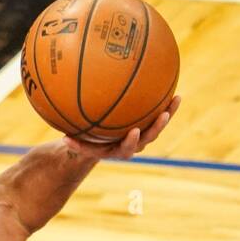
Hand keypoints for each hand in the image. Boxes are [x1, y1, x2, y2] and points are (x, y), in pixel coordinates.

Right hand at [64, 96, 180, 159]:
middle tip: (163, 116)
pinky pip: (159, 115)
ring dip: (168, 113)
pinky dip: (166, 105)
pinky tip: (173, 90)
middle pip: (149, 137)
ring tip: (176, 99)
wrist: (103, 145)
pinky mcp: (148, 126)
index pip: (127, 147)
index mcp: (120, 150)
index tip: (133, 132)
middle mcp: (134, 144)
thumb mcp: (81, 145)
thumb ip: (75, 144)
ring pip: (158, 126)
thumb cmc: (89, 143)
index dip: (131, 140)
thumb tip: (64, 139)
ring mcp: (143, 135)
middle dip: (157, 127)